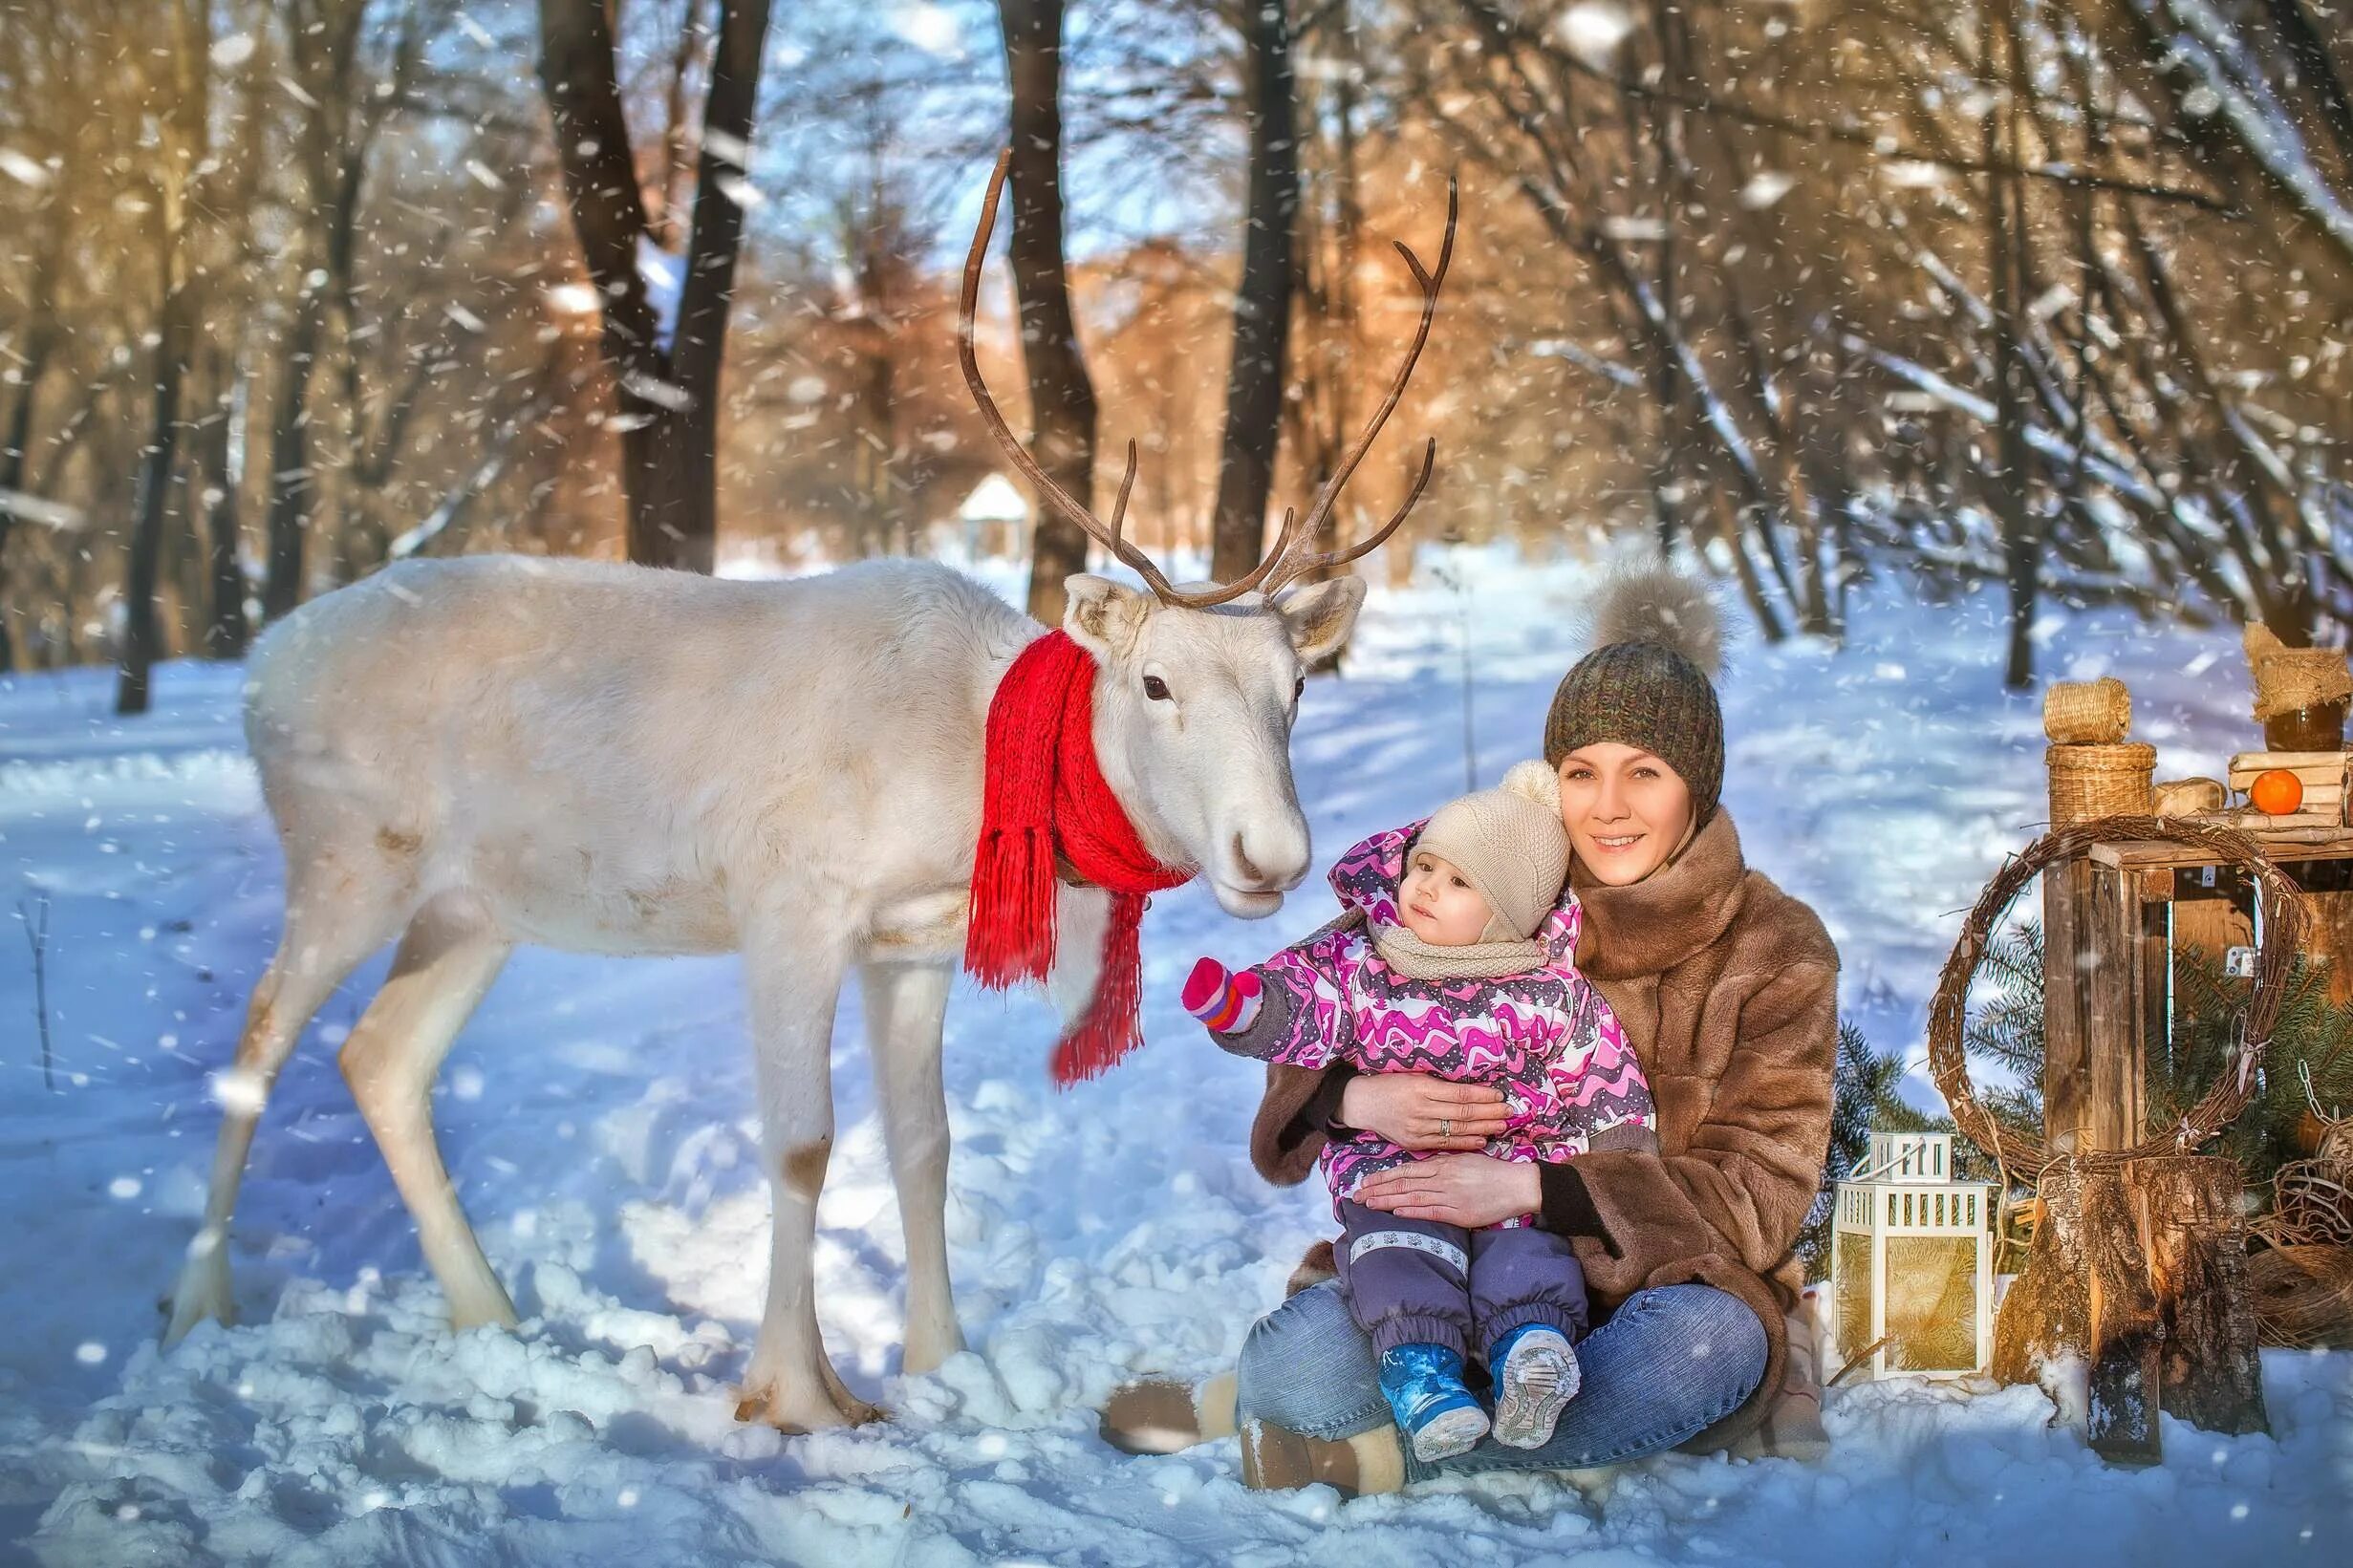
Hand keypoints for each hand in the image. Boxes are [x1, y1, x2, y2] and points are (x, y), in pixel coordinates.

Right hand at [1337, 1073, 1509, 1151]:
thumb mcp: (1413, 1077)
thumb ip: (1439, 1086)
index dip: (1482, 1095)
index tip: (1500, 1094)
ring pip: (1457, 1130)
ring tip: (1501, 1125)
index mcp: (1421, 1088)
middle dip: (1489, 1112)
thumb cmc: (1389, 1085)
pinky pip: (1445, 1144)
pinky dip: (1465, 1143)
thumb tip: (1470, 1090)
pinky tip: (1481, 1140)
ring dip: (1482, 1128)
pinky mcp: (1414, 1143)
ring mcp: (1417, 1129)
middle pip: (1463, 1113)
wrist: (1362, 1104)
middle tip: (1509, 1111)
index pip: (1460, 1094)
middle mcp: (1420, 1109)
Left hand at [1352, 1154, 1542, 1229]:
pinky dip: (1411, 1212)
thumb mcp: (1464, 1159)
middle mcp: (1442, 1178)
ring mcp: (1450, 1196)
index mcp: (1443, 1163)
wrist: (1517, 1185)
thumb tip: (1420, 1170)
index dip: (1383, 1176)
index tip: (1365, 1180)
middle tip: (1356, 1195)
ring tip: (1368, 1204)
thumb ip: (1441, 1164)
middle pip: (1403, 1183)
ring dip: (1387, 1201)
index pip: (1406, 1169)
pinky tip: (1395, 1212)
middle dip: (1377, 1189)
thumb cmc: (1492, 1171)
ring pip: (1412, 1197)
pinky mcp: (1459, 1213)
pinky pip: (1431, 1211)